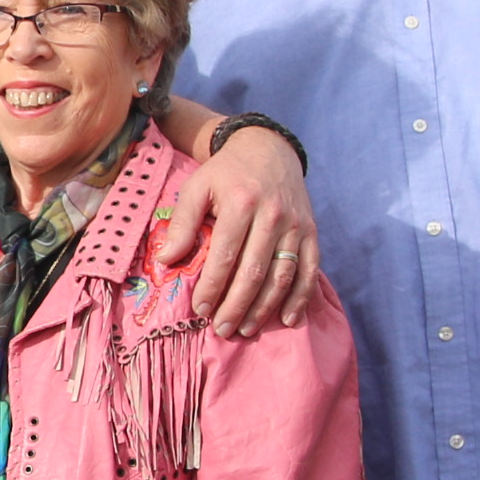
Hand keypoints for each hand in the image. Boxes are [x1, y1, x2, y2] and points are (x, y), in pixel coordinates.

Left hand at [144, 124, 316, 334]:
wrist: (268, 149)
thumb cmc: (225, 173)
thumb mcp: (197, 187)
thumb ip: (183, 223)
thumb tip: (167, 260)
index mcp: (241, 202)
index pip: (226, 254)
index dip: (213, 285)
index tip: (201, 309)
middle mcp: (272, 215)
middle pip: (255, 270)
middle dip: (237, 304)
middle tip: (222, 329)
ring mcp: (295, 225)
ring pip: (282, 274)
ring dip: (265, 307)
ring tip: (246, 329)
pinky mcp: (311, 231)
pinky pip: (310, 269)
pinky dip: (301, 297)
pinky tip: (287, 319)